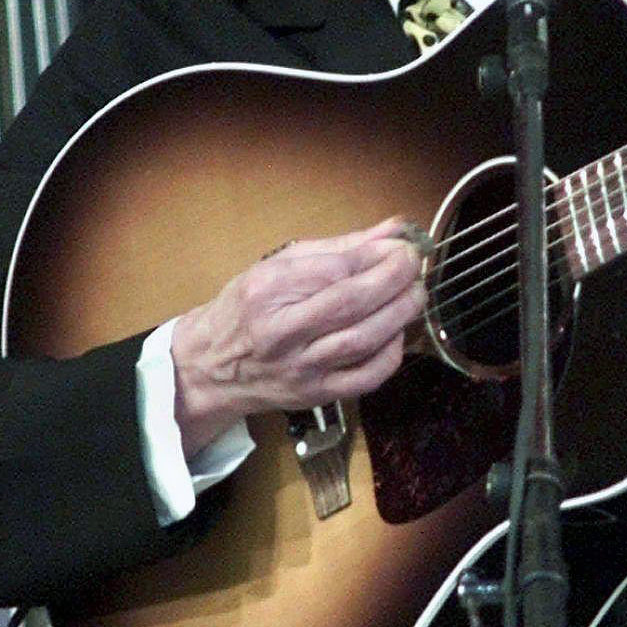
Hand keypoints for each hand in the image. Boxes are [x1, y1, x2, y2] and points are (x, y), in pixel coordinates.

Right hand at [170, 220, 426, 457]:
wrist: (211, 367)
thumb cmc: (247, 309)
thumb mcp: (279, 266)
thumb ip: (339, 248)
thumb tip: (393, 230)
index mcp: (267, 290)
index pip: (334, 269)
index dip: (377, 256)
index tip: (401, 246)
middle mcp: (281, 331)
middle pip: (352, 303)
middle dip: (395, 280)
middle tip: (414, 266)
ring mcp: (300, 368)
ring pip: (363, 340)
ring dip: (400, 313)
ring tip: (414, 293)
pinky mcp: (317, 395)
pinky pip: (366, 378)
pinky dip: (391, 353)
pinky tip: (396, 333)